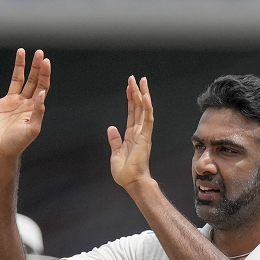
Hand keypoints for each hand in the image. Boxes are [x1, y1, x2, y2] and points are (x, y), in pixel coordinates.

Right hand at [0, 49, 50, 159]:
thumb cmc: (17, 144)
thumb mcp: (32, 129)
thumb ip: (38, 111)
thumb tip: (42, 93)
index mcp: (33, 107)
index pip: (42, 86)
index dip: (44, 74)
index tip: (46, 61)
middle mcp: (23, 102)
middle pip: (32, 79)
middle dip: (35, 66)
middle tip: (39, 53)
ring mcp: (9, 102)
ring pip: (16, 79)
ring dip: (19, 66)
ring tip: (21, 52)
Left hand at [108, 76, 154, 190]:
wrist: (131, 182)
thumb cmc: (125, 172)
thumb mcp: (115, 154)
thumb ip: (114, 140)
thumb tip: (111, 128)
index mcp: (132, 136)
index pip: (132, 113)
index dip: (130, 100)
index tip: (129, 87)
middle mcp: (139, 132)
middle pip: (138, 108)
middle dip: (136, 92)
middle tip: (135, 78)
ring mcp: (143, 133)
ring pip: (144, 110)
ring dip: (143, 95)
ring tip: (141, 81)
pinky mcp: (145, 137)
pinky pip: (147, 119)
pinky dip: (146, 107)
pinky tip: (145, 96)